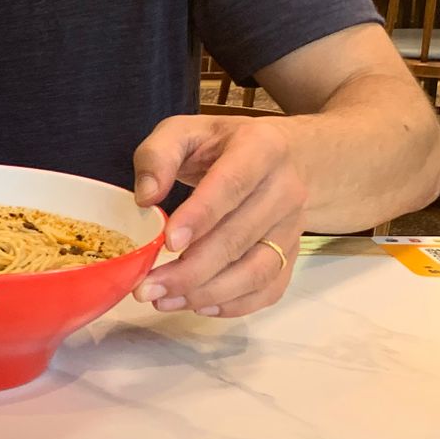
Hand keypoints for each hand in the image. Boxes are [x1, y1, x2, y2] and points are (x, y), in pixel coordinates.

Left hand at [131, 115, 307, 318]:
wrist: (284, 156)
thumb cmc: (222, 145)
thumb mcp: (185, 132)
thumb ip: (159, 156)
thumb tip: (146, 197)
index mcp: (261, 148)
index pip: (233, 185)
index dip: (201, 216)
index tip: (168, 243)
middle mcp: (286, 189)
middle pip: (241, 237)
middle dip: (192, 269)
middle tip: (148, 287)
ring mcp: (293, 225)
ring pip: (258, 270)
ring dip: (209, 293)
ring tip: (165, 301)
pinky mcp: (292, 253)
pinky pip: (270, 288)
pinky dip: (236, 305)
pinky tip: (199, 306)